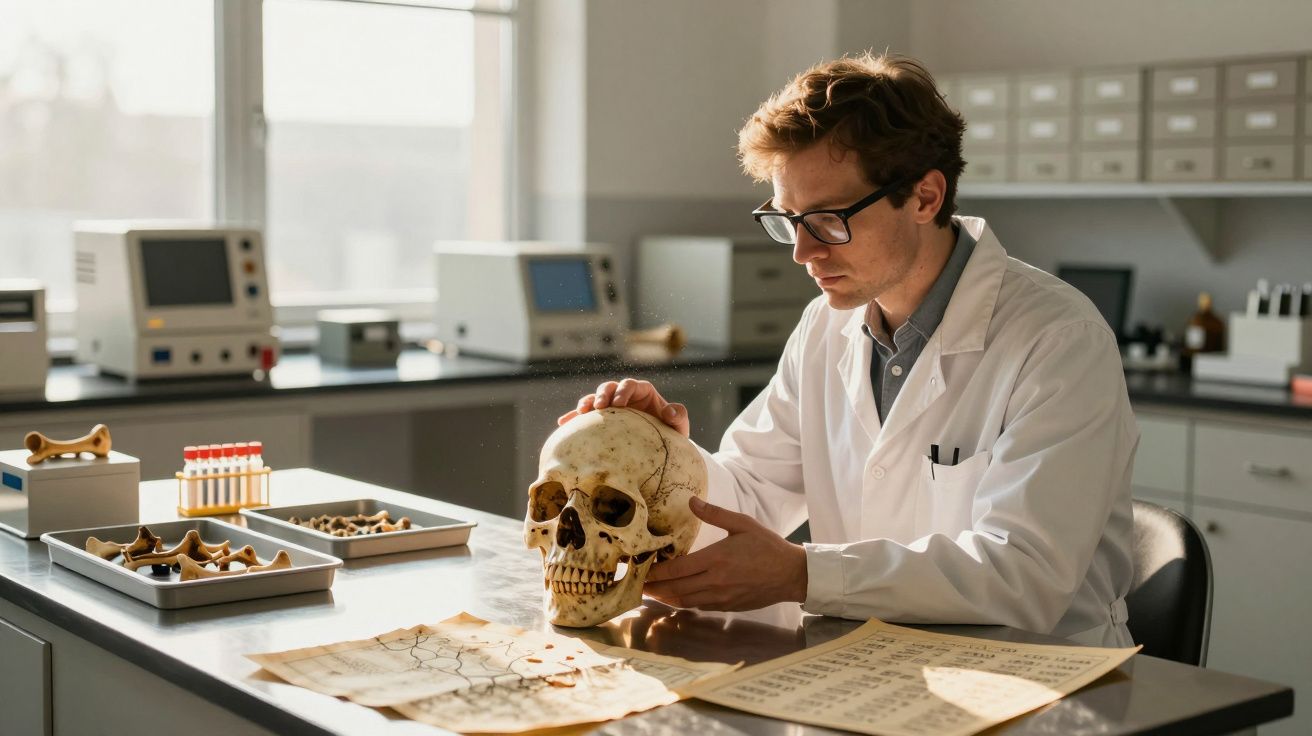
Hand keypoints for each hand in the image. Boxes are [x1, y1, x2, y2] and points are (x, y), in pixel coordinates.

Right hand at [556, 378, 689, 436]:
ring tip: (581, 412)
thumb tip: (669, 411)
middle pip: (609, 388)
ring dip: (586, 403)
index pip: (631, 385)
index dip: (624, 391)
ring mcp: (611, 407)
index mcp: (642, 392)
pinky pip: (585, 417)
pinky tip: (563, 423)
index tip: (619, 403)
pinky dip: (574, 418)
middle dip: (602, 394)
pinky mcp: (601, 419)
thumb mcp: (679, 425)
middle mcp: (624, 396)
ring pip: (595, 398)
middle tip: (599, 405)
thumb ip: (678, 415)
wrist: (660, 447)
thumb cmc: (671, 433)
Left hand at [643, 497, 806, 610]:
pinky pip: (698, 606)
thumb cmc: (767, 546)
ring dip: (665, 598)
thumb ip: (714, 513)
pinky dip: (683, 603)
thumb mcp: (742, 524)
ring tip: (650, 593)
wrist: (791, 574)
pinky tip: (675, 598)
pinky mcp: (727, 606)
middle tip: (636, 584)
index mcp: (716, 559)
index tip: (641, 568)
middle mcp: (715, 581)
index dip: (656, 571)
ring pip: (684, 601)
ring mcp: (721, 597)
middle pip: (675, 589)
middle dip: (654, 588)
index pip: (677, 569)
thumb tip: (691, 501)